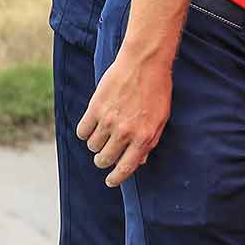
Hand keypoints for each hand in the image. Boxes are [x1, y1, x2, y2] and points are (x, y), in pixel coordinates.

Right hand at [76, 53, 172, 186]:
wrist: (145, 62)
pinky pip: (82, 131)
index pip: (126, 168)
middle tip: (106, 153)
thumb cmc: (157, 90)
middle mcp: (125, 132)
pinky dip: (86, 131)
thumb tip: (139, 161)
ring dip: (96, 143)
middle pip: (104, 159)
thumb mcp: (162, 117)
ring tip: (105, 131)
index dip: (116, 178)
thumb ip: (150, 141)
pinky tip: (93, 123)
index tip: (111, 181)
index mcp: (144, 137)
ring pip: (92, 146)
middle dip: (104, 159)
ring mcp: (109, 121)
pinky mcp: (95, 109)